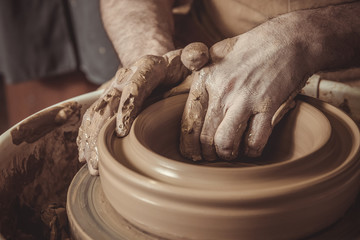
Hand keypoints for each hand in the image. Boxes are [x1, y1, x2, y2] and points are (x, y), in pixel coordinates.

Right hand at [77, 43, 208, 174]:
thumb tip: (196, 57)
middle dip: (100, 134)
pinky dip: (86, 137)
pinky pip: (93, 119)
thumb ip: (195, 56)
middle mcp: (124, 79)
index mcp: (146, 68)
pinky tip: (85, 156)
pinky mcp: (110, 102)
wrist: (160, 63)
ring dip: (90, 141)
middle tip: (99, 161)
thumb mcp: (190, 59)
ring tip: (92, 166)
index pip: (133, 88)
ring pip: (96, 115)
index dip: (125, 109)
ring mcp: (114, 91)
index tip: (121, 132)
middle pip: (107, 105)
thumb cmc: (178, 66)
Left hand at [180, 18, 310, 160]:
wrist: (288, 40)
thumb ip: (199, 72)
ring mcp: (244, 100)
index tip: (192, 152)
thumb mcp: (217, 52)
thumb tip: (187, 92)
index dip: (188, 143)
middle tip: (212, 156)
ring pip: (225, 143)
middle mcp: (221, 91)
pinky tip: (251, 149)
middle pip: (205, 137)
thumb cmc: (252, 47)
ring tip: (229, 154)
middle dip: (207, 153)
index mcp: (206, 79)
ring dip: (226, 155)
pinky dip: (252, 151)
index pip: (189, 120)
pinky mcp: (267, 107)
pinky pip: (254, 141)